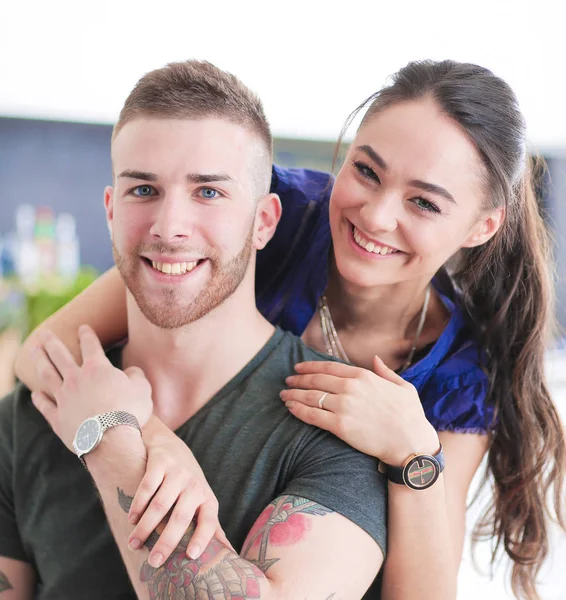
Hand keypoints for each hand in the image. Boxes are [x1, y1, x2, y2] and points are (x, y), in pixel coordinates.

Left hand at [30, 325, 152, 451]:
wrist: (111, 440)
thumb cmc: (129, 411)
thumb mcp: (143, 388)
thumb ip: (136, 375)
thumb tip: (131, 372)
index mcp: (98, 368)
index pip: (90, 345)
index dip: (87, 334)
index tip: (83, 327)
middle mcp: (77, 379)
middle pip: (61, 356)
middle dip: (52, 342)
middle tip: (45, 333)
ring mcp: (64, 398)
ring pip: (48, 375)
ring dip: (40, 362)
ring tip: (34, 352)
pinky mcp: (58, 418)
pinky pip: (45, 405)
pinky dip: (39, 399)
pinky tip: (34, 394)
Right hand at [126, 416, 231, 565]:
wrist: (171, 447)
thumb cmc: (189, 485)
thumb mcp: (204, 502)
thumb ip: (213, 528)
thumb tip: (230, 554)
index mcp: (207, 499)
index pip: (209, 521)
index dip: (202, 538)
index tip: (191, 556)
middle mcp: (195, 485)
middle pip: (180, 517)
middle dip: (166, 542)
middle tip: (154, 562)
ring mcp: (178, 473)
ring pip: (160, 505)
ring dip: (145, 527)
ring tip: (133, 545)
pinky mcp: (160, 463)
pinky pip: (148, 487)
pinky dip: (138, 505)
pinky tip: (132, 520)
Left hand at [280, 356, 438, 464]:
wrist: (410, 443)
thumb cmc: (410, 416)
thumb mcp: (403, 387)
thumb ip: (385, 372)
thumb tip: (375, 359)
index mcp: (364, 376)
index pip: (329, 367)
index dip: (310, 366)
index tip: (299, 367)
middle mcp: (351, 388)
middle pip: (316, 380)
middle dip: (298, 380)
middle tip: (287, 381)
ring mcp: (344, 406)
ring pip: (311, 397)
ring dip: (294, 394)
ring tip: (284, 394)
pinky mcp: (340, 426)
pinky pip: (313, 416)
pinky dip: (299, 410)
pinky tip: (290, 408)